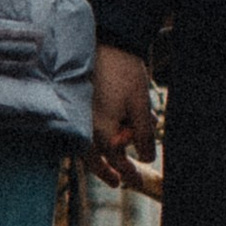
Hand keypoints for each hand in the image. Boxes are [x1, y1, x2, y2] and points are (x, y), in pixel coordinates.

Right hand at [90, 41, 162, 196]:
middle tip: (118, 183)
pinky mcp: (79, 104)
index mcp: (101, 130)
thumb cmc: (125, 73)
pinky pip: (84, 129)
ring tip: (120, 155)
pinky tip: (109, 133)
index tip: (134, 182)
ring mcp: (79, 115)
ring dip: (104, 153)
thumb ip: (143, 135)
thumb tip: (146, 157)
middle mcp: (85, 126)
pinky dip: (96, 137)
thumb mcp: (141, 106)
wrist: (108, 42)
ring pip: (88, 145)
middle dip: (109, 171)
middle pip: (94, 159)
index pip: (115, 161)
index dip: (128, 172)